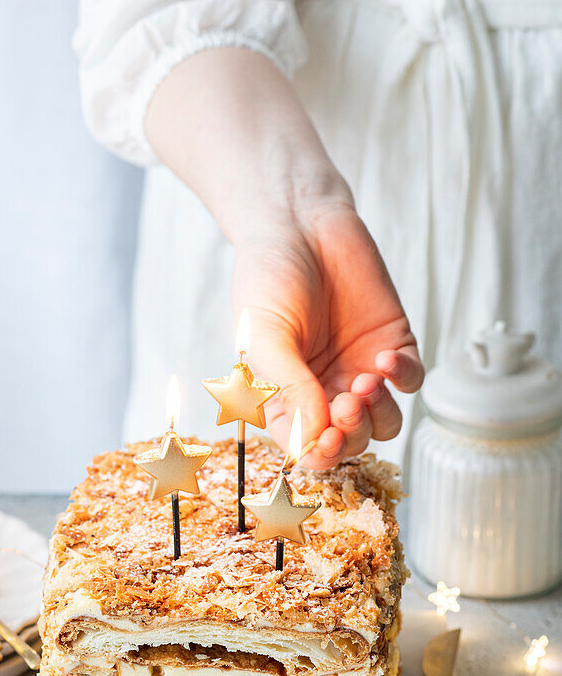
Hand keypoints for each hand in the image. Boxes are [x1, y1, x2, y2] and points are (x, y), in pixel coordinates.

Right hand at [233, 200, 422, 468]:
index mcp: (284, 400)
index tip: (327, 438)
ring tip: (367, 380)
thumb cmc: (267, 277)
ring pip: (385, 423)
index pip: (304, 448)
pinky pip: (410, 381)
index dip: (319, 453)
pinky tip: (384, 357)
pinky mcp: (392, 345)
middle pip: (350, 442)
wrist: (299, 222)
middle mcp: (323, 393)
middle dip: (353, 432)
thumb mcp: (265, 335)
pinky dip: (402, 377)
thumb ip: (288, 386)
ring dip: (380, 413)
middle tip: (348, 402)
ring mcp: (359, 371)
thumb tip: (315, 432)